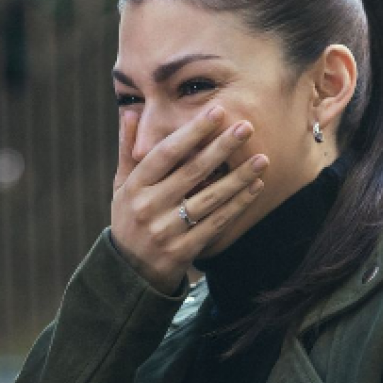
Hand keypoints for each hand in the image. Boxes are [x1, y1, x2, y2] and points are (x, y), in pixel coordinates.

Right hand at [111, 105, 268, 293]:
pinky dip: (238, 205)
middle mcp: (148, 207)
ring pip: (209, 199)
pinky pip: (216, 224)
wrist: (128, 272)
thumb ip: (127, 150)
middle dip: (221, 147)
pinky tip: (255, 187)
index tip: (216, 111)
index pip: (165, 153)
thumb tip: (129, 110)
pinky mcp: (183, 251)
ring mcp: (166, 231)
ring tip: (262, 158)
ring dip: (238, 178)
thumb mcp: (120, 186)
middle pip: (191, 172)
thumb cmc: (129, 219)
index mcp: (134, 186)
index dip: (192, 132)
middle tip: (246, 127)